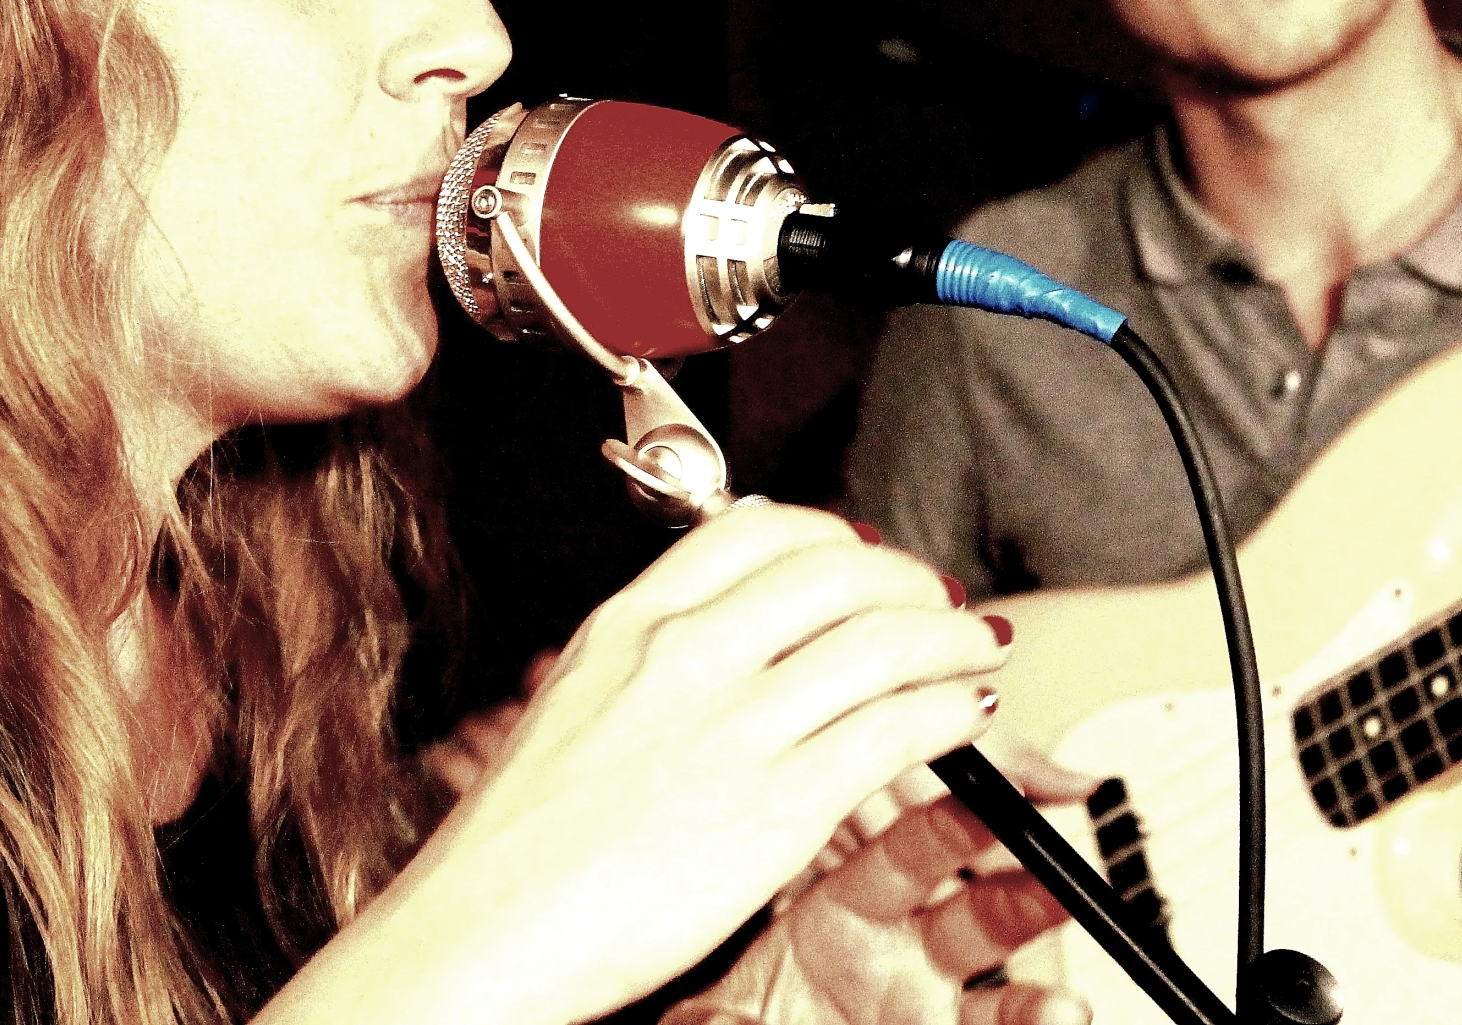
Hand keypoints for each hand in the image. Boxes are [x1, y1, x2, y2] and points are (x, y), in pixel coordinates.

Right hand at [276, 504, 1010, 1024]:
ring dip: (950, 636)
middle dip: (908, 578)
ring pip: (883, 640)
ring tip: (975, 649)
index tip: (864, 557)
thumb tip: (725, 640)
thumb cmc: (520, 845)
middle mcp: (685, 654)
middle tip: (936, 598)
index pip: (758, 530)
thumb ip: (652, 662)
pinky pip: (895, 728)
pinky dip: (949, 710)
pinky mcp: (778, 803)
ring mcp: (734, 724)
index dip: (835, 537)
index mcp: (629, 623)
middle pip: (837, 570)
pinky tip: (964, 716)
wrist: (486, 931)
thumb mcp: (575, 705)